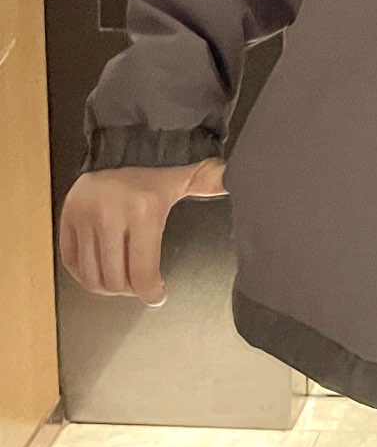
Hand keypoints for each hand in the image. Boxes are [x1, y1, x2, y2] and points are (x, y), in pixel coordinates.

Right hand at [59, 156, 226, 306]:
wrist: (118, 150)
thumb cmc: (154, 176)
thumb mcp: (185, 180)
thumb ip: (212, 182)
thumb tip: (241, 179)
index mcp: (144, 210)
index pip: (142, 272)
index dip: (151, 292)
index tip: (156, 296)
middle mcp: (109, 214)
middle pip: (114, 280)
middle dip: (129, 290)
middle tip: (138, 286)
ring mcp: (83, 218)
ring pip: (91, 277)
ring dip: (107, 287)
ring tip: (121, 280)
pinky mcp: (65, 220)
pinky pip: (71, 264)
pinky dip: (85, 275)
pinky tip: (101, 271)